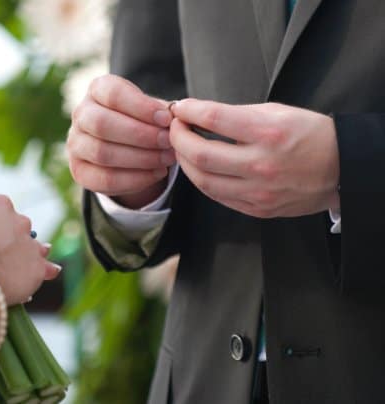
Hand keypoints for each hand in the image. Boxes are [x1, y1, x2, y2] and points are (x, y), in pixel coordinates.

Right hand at [0, 195, 59, 304]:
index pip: (1, 209)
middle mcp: (19, 220)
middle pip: (20, 227)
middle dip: (12, 238)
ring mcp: (31, 244)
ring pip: (36, 246)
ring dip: (30, 253)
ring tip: (22, 263)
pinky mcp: (38, 268)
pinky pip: (48, 268)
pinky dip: (47, 270)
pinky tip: (51, 270)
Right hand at [67, 74, 175, 208]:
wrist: (125, 147)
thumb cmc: (141, 120)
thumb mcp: (151, 109)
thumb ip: (161, 111)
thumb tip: (173, 117)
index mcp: (97, 90)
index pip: (112, 93)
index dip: (140, 107)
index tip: (166, 119)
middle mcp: (81, 115)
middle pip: (101, 124)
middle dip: (139, 135)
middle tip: (167, 141)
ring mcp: (75, 144)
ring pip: (102, 153)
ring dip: (140, 158)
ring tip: (166, 159)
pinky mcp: (79, 171)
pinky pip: (104, 179)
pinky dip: (135, 179)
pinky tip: (157, 174)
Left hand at [170, 99, 339, 217]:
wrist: (342, 169)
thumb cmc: (309, 135)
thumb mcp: (277, 112)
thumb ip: (236, 115)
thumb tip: (199, 115)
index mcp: (268, 133)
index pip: (214, 119)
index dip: (189, 112)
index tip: (179, 109)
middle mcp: (261, 165)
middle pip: (200, 155)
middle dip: (178, 139)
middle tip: (174, 129)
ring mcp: (258, 192)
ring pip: (203, 181)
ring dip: (185, 163)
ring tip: (182, 149)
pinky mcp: (257, 209)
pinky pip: (217, 196)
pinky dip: (202, 181)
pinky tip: (199, 168)